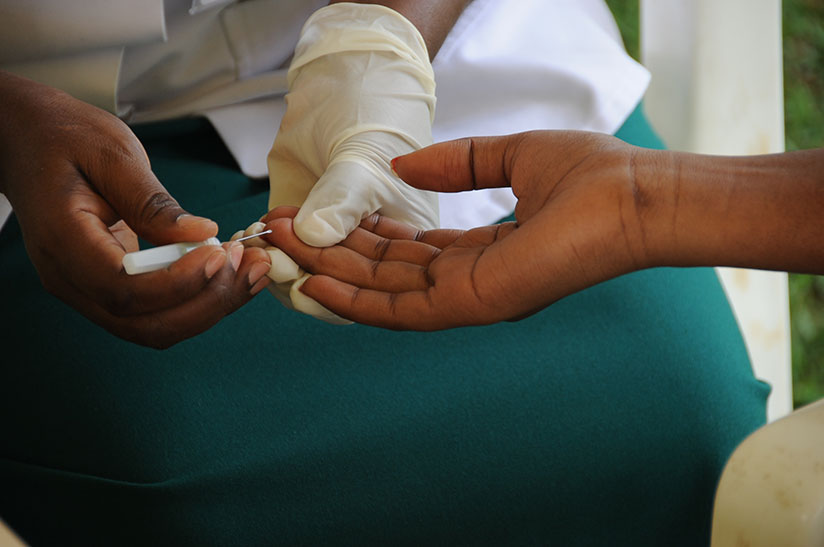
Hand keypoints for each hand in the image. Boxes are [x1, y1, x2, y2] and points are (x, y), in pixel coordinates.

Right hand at [0, 72, 270, 346]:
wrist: (27, 141)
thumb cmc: (64, 137)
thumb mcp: (111, 153)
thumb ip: (152, 200)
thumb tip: (202, 233)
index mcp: (63, 242)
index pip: (123, 290)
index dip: (178, 283)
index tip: (219, 253)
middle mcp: (71, 280)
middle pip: (144, 324)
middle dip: (206, 303)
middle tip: (249, 265)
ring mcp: (88, 290)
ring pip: (155, 327)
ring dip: (210, 307)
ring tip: (252, 271)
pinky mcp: (110, 288)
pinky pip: (157, 312)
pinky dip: (198, 300)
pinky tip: (232, 274)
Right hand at [261, 131, 652, 329]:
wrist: (633, 197)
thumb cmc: (591, 177)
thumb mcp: (510, 157)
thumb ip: (458, 164)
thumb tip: (406, 164)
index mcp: (483, 251)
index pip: (409, 251)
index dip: (363, 235)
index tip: (323, 218)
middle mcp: (471, 282)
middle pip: (388, 274)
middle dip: (335, 255)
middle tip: (283, 235)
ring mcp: (472, 298)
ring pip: (386, 292)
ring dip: (334, 274)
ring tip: (285, 254)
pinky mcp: (474, 304)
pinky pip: (402, 310)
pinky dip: (357, 301)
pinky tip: (319, 284)